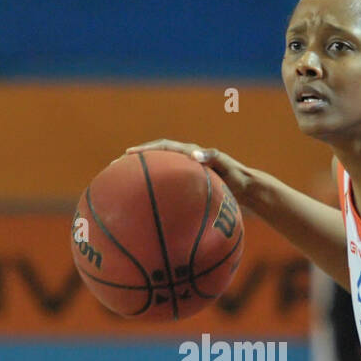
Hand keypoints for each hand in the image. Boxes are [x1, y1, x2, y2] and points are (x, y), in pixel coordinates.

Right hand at [121, 140, 255, 203]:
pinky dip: (154, 198)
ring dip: (140, 180)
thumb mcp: (229, 168)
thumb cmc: (238, 179)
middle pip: (153, 160)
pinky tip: (144, 213)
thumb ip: (214, 158)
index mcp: (189, 154)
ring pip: (156, 176)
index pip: (162, 148)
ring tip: (120, 189)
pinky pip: (165, 191)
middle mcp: (182, 162)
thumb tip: (196, 154)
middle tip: (113, 170)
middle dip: (133, 164)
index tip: (127, 155)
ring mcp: (182, 176)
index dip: (144, 150)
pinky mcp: (185, 189)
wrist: (246, 189)